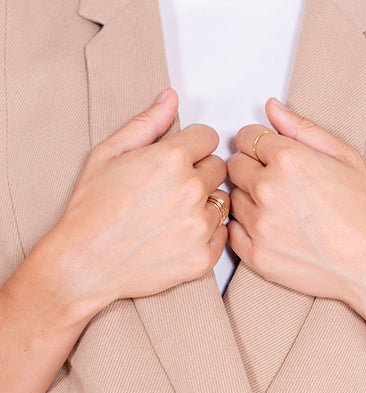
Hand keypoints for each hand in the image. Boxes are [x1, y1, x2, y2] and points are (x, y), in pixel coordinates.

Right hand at [33, 87, 228, 322]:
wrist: (85, 263)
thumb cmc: (91, 210)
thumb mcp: (109, 154)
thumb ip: (147, 124)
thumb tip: (170, 98)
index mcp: (171, 159)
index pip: (208, 137)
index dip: (192, 146)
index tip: (179, 159)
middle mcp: (191, 191)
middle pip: (218, 168)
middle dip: (199, 173)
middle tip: (170, 190)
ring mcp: (199, 227)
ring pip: (221, 202)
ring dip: (204, 205)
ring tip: (171, 215)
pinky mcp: (203, 257)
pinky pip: (221, 234)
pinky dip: (206, 234)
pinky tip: (178, 235)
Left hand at [226, 97, 365, 324]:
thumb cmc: (365, 213)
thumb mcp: (345, 157)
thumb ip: (303, 129)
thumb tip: (272, 108)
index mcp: (287, 159)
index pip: (246, 137)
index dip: (259, 145)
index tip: (271, 157)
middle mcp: (267, 190)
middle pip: (234, 166)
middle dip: (251, 170)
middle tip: (280, 186)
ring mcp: (259, 225)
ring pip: (234, 199)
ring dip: (250, 201)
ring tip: (282, 211)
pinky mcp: (256, 255)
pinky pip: (232, 233)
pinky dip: (247, 230)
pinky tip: (273, 230)